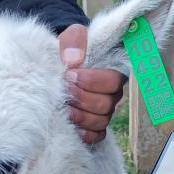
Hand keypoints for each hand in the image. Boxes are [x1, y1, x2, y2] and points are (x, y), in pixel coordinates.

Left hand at [59, 24, 127, 143]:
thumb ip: (74, 41)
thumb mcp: (71, 37)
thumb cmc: (70, 51)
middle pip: (106, 104)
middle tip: (65, 91)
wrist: (60, 66)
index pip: (113, 82)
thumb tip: (74, 60)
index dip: (92, 81)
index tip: (70, 74)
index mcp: (112, 73)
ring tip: (65, 109)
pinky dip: (85, 134)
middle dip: (83, 99)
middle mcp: (112, 95)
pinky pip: (96, 136)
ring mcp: (104, 112)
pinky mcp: (94, 126)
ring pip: (101, 121)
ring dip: (81, 116)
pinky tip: (72, 127)